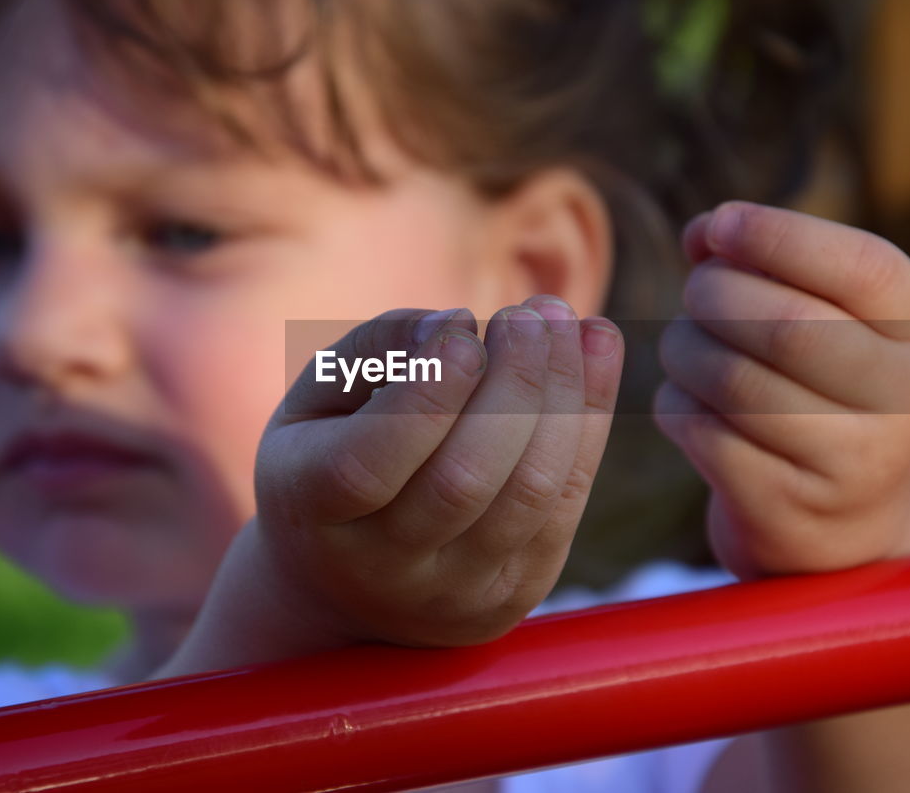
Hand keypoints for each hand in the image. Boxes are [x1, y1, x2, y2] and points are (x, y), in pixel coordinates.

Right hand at [254, 296, 623, 648]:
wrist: (348, 582)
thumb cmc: (330, 454)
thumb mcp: (320, 395)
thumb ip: (377, 347)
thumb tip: (459, 322)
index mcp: (312, 510)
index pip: (369, 465)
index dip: (427, 394)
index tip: (465, 326)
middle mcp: (382, 569)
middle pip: (464, 480)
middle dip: (512, 383)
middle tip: (527, 314)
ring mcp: (455, 593)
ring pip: (530, 493)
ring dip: (563, 395)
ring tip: (565, 321)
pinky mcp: (516, 595)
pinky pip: (568, 502)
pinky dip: (591, 418)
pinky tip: (597, 346)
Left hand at [655, 202, 909, 579]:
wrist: (846, 528)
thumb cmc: (822, 391)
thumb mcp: (827, 318)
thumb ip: (770, 262)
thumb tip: (704, 232)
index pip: (862, 266)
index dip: (777, 234)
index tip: (719, 225)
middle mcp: (902, 399)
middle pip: (785, 324)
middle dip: (713, 293)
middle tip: (695, 295)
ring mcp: (849, 463)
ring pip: (732, 379)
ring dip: (683, 349)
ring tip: (684, 347)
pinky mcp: (786, 508)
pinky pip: (702, 433)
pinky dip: (674, 405)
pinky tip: (687, 404)